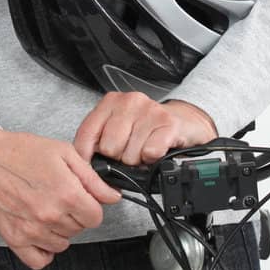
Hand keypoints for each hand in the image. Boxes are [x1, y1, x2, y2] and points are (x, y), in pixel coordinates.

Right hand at [0, 126, 121, 269]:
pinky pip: (39, 260)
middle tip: (60, 197)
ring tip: (47, 209)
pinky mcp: (15, 239)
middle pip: (80, 230)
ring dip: (60, 230)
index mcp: (66, 193)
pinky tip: (41, 233)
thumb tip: (111, 195)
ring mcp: (32, 230)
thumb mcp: (63, 153)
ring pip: (62, 244)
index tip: (83, 199)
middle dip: (75, 215)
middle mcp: (50, 214)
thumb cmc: (19, 152)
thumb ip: (91, 178)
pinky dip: (44, 251)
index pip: (96, 217)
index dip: (92, 205)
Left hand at [73, 93, 218, 166]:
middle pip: (109, 147)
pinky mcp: (168, 123)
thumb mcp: (118, 128)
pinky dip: (152, 160)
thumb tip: (85, 165)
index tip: (91, 168)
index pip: (86, 133)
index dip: (86, 157)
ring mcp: (149, 110)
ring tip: (143, 151)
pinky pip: (150, 153)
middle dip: (118, 158)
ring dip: (137, 161)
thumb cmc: (147, 128)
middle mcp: (129, 101)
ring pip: (129, 154)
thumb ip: (99, 140)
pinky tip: (155, 152)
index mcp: (110, 102)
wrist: (184, 121)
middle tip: (128, 153)